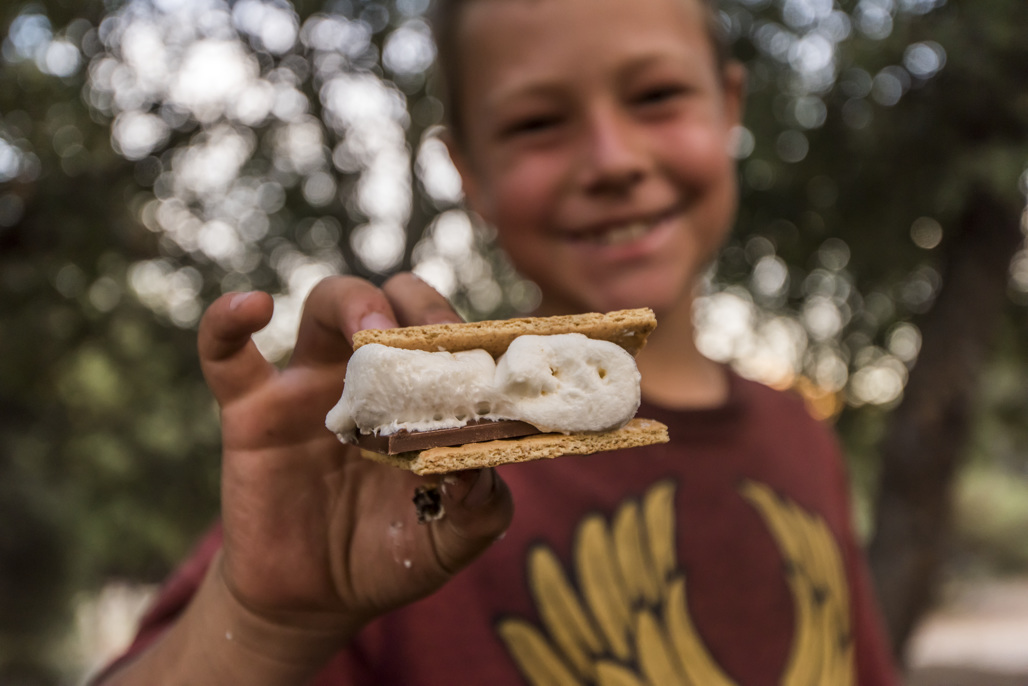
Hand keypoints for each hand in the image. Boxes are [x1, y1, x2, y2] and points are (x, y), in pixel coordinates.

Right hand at [198, 274, 512, 640]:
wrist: (316, 601)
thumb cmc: (390, 556)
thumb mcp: (449, 542)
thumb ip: (479, 509)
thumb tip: (479, 470)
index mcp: (424, 397)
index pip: (450, 337)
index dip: (470, 337)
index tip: (483, 361)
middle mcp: (371, 377)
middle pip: (392, 301)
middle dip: (418, 305)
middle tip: (432, 340)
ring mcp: (310, 387)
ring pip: (326, 305)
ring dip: (353, 304)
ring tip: (371, 336)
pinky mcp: (252, 411)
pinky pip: (227, 354)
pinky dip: (228, 321)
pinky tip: (252, 305)